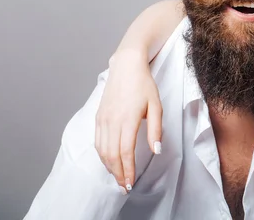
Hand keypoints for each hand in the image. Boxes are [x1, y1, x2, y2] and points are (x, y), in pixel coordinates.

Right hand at [94, 49, 162, 191]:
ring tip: (118, 178)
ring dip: (109, 167)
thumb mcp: (156, 105)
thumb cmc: (144, 84)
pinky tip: (109, 161)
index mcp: (127, 119)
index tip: (131, 183)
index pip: (125, 152)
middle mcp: (112, 120)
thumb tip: (156, 150)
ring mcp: (103, 119)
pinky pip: (97, 141)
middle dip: (118, 174)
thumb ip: (156, 129)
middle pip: (111, 155)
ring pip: (102, 150)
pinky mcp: (98, 116)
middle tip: (125, 187)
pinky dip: (102, 155)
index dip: (127, 170)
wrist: (126, 66)